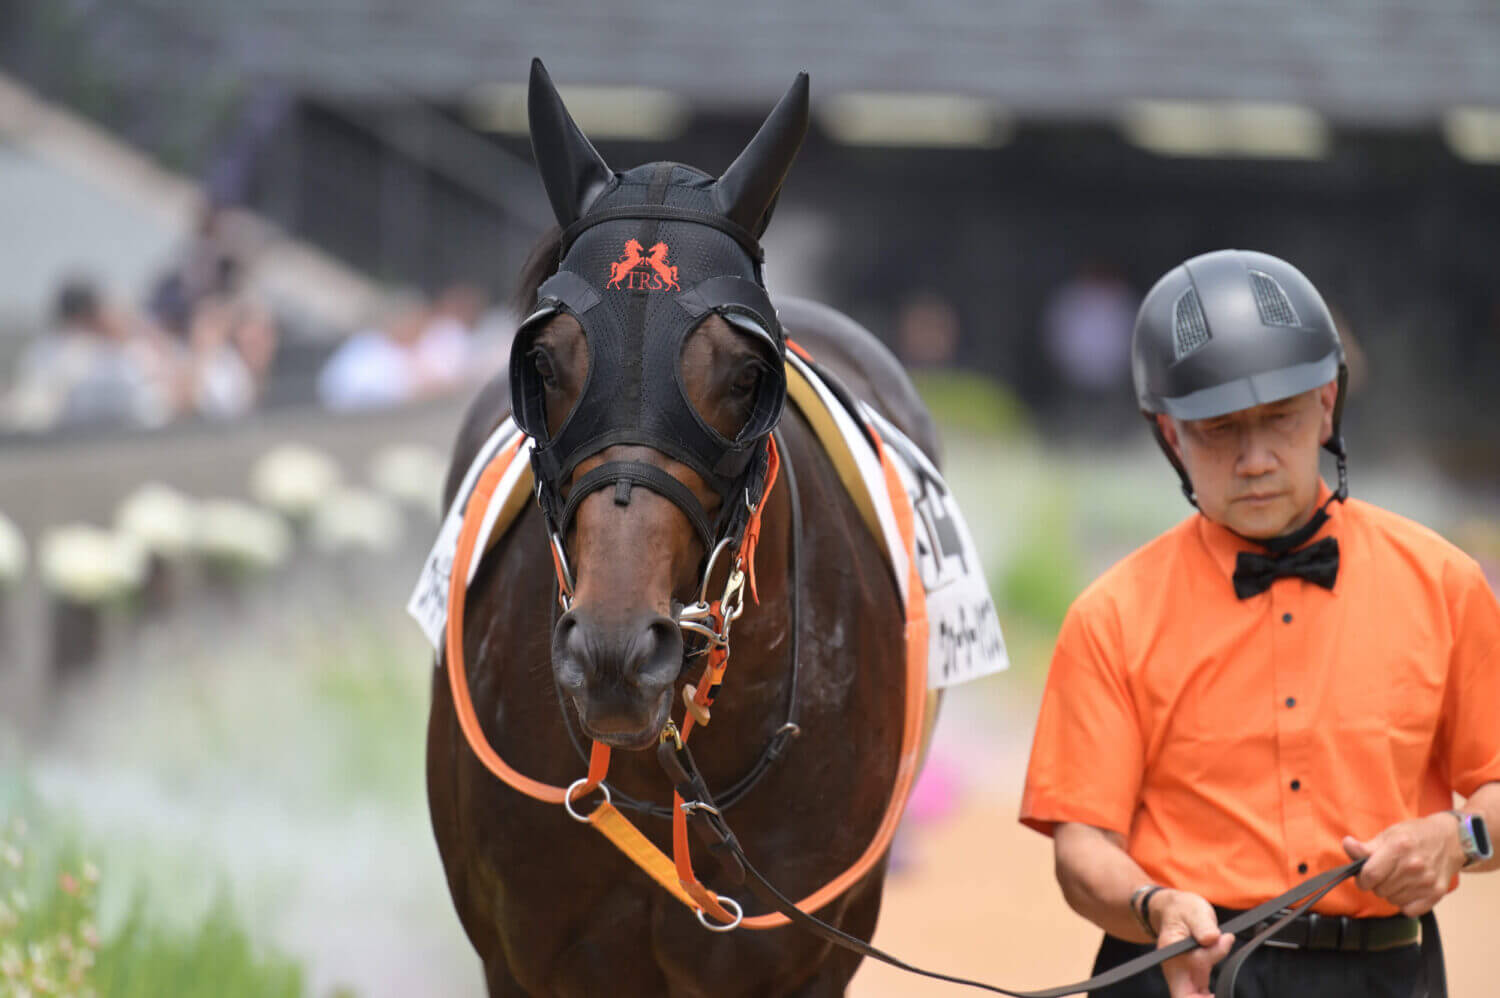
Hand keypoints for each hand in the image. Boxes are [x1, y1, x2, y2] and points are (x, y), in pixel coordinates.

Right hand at [1152, 889, 1234, 997]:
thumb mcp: (1194, 911)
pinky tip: (1226, 990)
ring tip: (1230, 992)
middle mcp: (1177, 973)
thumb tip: (1213, 938)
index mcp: (1173, 960)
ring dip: (1214, 996)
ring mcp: (1187, 977)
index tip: (1217, 995)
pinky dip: (1217, 994)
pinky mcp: (1197, 976)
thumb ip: (1203, 926)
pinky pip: (1204, 994)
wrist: (1174, 910)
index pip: (1185, 995)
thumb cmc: (1181, 910)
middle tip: (1228, 994)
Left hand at [1343, 814, 1464, 915]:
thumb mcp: (1389, 834)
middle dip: (1375, 885)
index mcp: (1399, 847)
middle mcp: (1414, 866)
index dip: (1361, 879)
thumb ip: (1366, 846)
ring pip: (1393, 900)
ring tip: (1397, 879)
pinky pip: (1409, 910)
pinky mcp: (1436, 894)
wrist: (1451, 840)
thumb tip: (1347, 844)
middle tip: (1383, 874)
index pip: (1371, 874)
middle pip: (1380, 889)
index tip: (1363, 877)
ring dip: (1390, 893)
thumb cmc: (1416, 835)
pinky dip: (1405, 903)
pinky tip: (1408, 889)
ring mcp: (1427, 881)